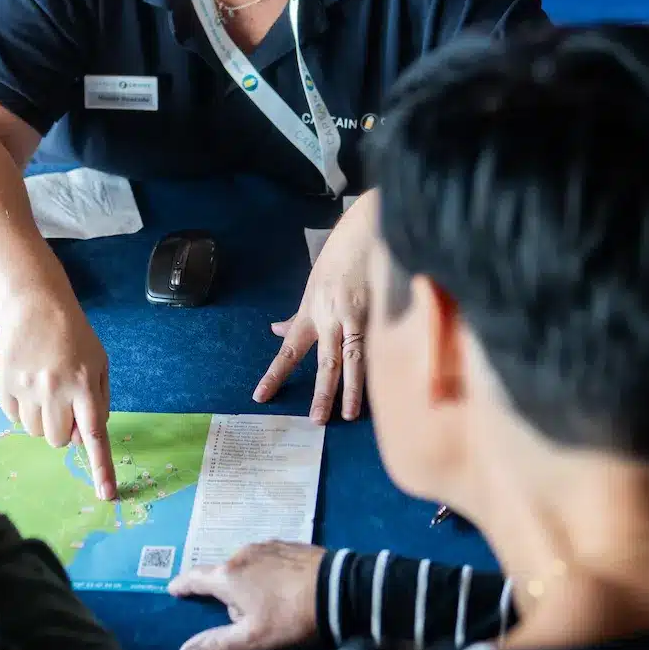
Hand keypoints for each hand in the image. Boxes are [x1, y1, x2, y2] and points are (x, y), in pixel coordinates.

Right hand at [0, 298, 115, 499]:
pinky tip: (27, 384)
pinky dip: (22, 409)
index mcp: (84, 384)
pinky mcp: (3, 384)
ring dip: (42, 420)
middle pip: (59, 440)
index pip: (95, 435)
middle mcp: (55, 390)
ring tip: (44, 389)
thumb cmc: (73, 336)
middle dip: (63, 430)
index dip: (101, 468)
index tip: (107, 495)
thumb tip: (86, 438)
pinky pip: (14, 418)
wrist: (33, 305)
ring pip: (35, 432)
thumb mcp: (99, 363)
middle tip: (64, 404)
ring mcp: (26, 388)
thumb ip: (98, 401)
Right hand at [169, 542, 324, 649]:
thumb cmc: (290, 617)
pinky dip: (269, 574)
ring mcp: (267, 545)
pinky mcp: (289, 544)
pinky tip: (286, 589)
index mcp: (229, 575)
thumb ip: (217, 644)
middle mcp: (243, 553)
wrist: (339, 590)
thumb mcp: (252, 638)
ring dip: (251, 584)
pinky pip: (268, 560)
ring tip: (271, 606)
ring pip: (248, 567)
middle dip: (230, 596)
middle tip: (246, 620)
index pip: (196, 578)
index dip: (183, 585)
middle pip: (226, 577)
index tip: (174, 588)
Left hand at [254, 193, 376, 422]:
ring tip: (350, 415)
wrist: (368, 228)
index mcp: (312, 311)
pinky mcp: (384, 310)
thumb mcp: (313, 286)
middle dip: (321, 393)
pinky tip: (388, 387)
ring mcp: (359, 315)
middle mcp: (331, 316)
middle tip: (315, 421)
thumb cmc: (340, 257)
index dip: (275, 374)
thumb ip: (299, 316)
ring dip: (353, 389)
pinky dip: (382, 368)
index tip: (260, 396)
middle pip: (325, 362)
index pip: (290, 350)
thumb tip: (277, 333)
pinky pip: (381, 346)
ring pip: (355, 359)